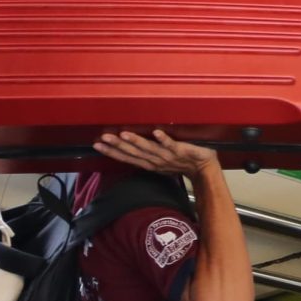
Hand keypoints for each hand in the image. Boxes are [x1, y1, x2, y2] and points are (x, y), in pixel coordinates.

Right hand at [94, 128, 215, 178]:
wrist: (203, 168)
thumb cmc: (180, 163)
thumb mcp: (159, 162)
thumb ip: (146, 155)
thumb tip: (130, 146)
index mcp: (149, 163)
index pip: (127, 157)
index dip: (112, 152)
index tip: (97, 144)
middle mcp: (155, 160)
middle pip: (134, 153)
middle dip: (117, 146)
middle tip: (103, 138)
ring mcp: (168, 156)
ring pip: (149, 149)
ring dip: (137, 141)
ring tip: (123, 134)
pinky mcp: (181, 150)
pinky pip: (171, 144)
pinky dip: (164, 139)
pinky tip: (156, 132)